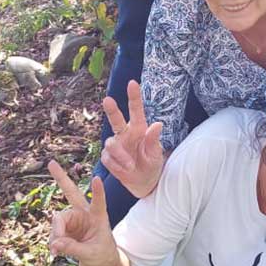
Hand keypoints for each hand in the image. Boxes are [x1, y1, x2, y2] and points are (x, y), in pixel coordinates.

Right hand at [47, 161, 119, 265]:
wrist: (99, 260)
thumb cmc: (102, 254)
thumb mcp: (91, 254)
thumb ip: (73, 248)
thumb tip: (55, 243)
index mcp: (99, 216)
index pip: (99, 202)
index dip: (98, 191)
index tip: (97, 178)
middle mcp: (85, 213)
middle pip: (71, 192)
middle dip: (61, 178)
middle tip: (51, 163)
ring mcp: (74, 219)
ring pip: (58, 220)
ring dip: (55, 234)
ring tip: (55, 250)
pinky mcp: (66, 227)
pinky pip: (54, 232)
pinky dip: (53, 242)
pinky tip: (55, 251)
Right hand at [100, 80, 164, 197]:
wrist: (144, 182)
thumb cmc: (152, 163)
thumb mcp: (156, 154)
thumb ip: (154, 140)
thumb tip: (157, 124)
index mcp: (139, 129)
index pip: (136, 110)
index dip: (134, 96)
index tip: (132, 82)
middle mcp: (125, 134)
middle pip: (116, 120)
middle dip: (111, 110)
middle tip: (107, 100)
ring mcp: (116, 145)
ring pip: (110, 143)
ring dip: (120, 155)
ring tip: (131, 166)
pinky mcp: (108, 157)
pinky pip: (108, 159)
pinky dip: (117, 166)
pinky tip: (125, 170)